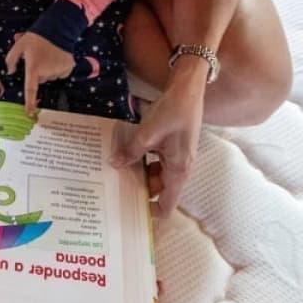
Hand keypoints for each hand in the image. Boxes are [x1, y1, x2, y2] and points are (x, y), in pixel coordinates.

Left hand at [5, 32, 74, 114]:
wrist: (58, 28)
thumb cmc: (36, 37)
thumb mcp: (19, 46)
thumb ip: (11, 60)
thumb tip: (10, 72)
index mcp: (34, 68)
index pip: (30, 90)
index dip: (29, 103)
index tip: (29, 113)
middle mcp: (47, 72)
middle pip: (40, 80)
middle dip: (38, 72)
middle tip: (38, 58)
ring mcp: (59, 70)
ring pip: (50, 77)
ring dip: (48, 69)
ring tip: (48, 55)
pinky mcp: (68, 68)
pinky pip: (60, 74)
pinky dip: (58, 68)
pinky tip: (56, 56)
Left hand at [111, 83, 204, 216]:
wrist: (188, 90)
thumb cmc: (172, 112)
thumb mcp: (147, 134)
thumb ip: (131, 152)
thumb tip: (114, 163)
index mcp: (179, 172)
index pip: (168, 206)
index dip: (151, 212)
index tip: (131, 210)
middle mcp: (180, 169)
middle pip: (160, 190)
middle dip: (140, 190)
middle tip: (115, 187)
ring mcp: (177, 158)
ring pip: (157, 175)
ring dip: (140, 173)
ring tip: (118, 170)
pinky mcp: (173, 147)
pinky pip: (158, 161)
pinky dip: (144, 160)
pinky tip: (128, 153)